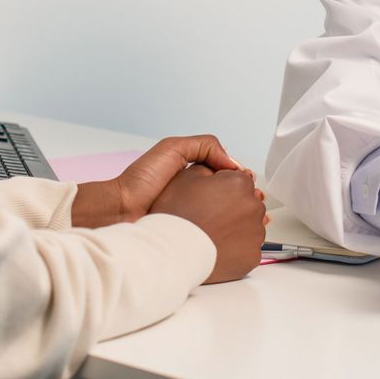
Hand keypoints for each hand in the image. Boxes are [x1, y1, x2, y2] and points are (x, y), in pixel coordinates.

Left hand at [70, 134, 255, 228]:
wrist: (122, 212)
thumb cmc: (140, 181)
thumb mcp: (173, 148)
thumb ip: (204, 145)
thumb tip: (231, 163)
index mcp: (192, 175)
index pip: (224, 174)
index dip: (240, 177)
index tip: (249, 181)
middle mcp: (195, 196)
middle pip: (229, 196)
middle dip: (247, 198)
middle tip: (257, 201)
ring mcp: (194, 216)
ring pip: (226, 214)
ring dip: (242, 215)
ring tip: (255, 217)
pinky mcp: (191, 234)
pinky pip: (214, 230)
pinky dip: (228, 230)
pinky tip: (238, 231)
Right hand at [149, 165, 268, 283]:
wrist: (170, 253)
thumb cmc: (175, 217)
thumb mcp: (184, 176)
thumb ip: (208, 165)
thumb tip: (220, 166)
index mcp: (238, 183)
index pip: (239, 178)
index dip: (222, 187)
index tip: (210, 197)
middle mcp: (252, 207)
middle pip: (247, 201)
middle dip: (231, 206)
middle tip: (207, 216)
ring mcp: (255, 233)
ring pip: (249, 225)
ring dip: (235, 227)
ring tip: (210, 233)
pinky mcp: (252, 256)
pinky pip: (247, 248)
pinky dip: (235, 248)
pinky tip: (216, 247)